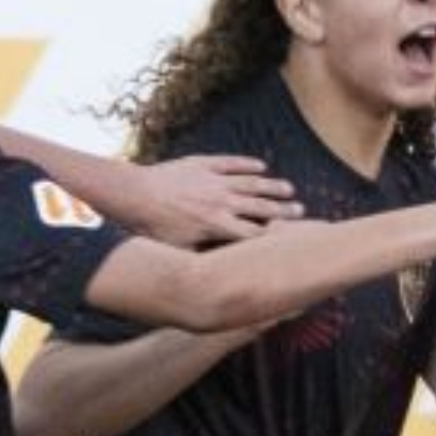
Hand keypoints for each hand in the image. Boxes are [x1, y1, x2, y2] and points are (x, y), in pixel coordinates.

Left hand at [137, 155, 303, 246]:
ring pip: (250, 183)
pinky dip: (247, 164)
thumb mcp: (179, 252)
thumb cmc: (152, 228)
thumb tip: (219, 273)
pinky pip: (230, 163)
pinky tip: (261, 165)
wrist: (133, 194)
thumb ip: (203, 258)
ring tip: (289, 189)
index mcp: (218, 226)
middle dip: (282, 210)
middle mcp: (221, 202)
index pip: (254, 232)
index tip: (293, 238)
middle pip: (259, 206)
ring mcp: (213, 180)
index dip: (275, 236)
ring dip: (271, 186)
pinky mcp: (202, 163)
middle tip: (301, 210)